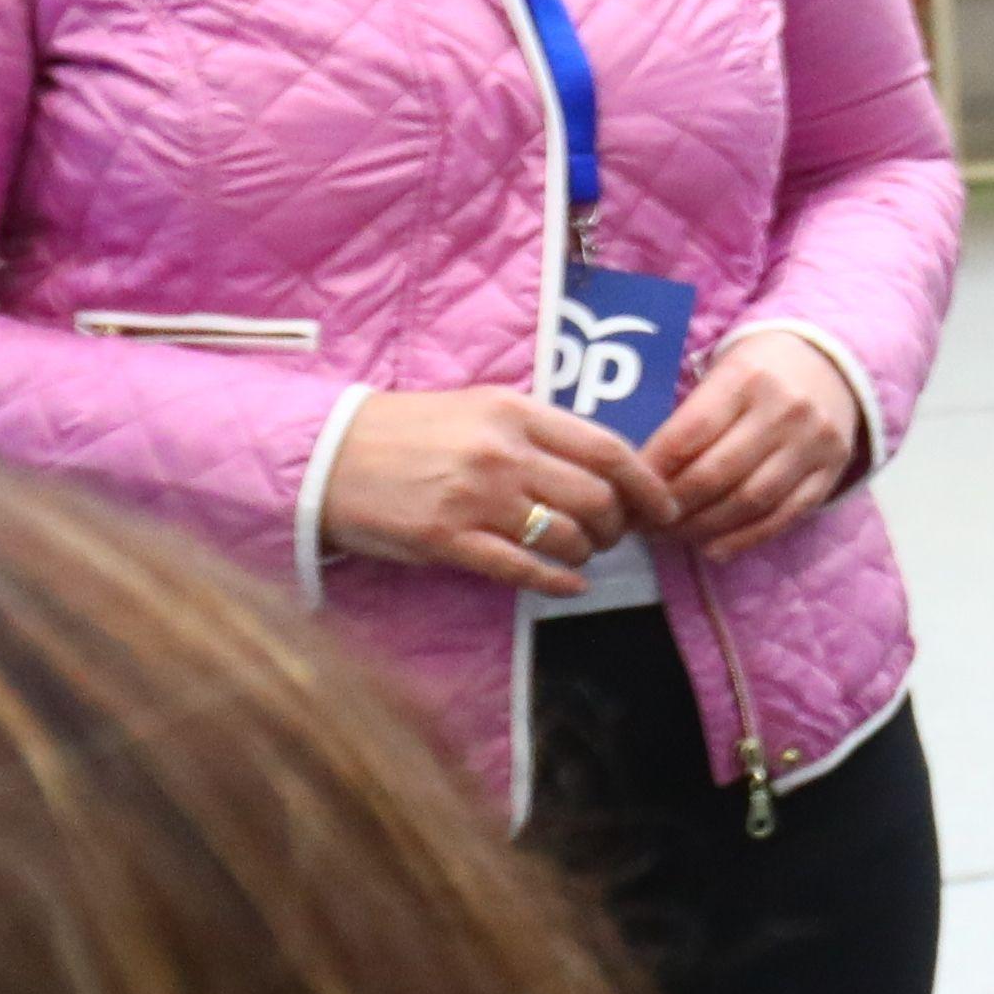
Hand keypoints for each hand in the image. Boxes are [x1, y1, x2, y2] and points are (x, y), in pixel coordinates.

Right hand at [324, 383, 676, 596]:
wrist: (330, 454)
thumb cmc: (409, 431)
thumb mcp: (479, 409)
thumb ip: (537, 431)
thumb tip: (602, 465)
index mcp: (516, 412)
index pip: (608, 449)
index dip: (647, 483)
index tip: (664, 506)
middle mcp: (502, 453)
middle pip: (596, 498)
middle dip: (618, 525)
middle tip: (614, 535)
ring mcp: (476, 499)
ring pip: (566, 536)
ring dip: (586, 553)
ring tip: (581, 554)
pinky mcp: (448, 540)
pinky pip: (524, 569)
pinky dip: (557, 581)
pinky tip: (569, 585)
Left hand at [645, 326, 870, 559]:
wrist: (832, 364)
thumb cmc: (759, 371)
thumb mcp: (722, 373)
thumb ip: (689, 417)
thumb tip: (640, 475)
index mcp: (747, 378)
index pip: (689, 433)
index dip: (653, 470)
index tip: (629, 491)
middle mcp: (784, 409)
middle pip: (717, 473)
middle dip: (673, 505)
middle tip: (644, 523)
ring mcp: (813, 442)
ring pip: (751, 500)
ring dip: (704, 527)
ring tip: (672, 536)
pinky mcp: (832, 469)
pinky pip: (786, 515)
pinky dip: (746, 538)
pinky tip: (714, 549)